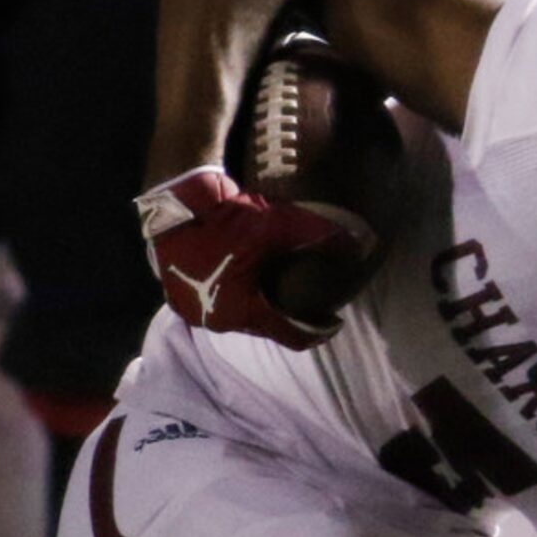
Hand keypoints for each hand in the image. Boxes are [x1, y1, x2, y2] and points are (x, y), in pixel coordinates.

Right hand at [135, 167, 372, 352]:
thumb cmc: (228, 216)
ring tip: (275, 293)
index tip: (332, 322)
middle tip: (305, 303)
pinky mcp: (178, 298)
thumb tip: (360, 244)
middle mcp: (217, 320)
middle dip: (286, 317)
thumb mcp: (280, 223)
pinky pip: (216, 308)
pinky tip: (245, 285)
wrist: (177, 200)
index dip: (317, 331)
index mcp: (244, 310)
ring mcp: (193, 312)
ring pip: (239, 318)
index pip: (291, 336)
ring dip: (258, 308)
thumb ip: (320, 236)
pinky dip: (234, 300)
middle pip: (264, 327)